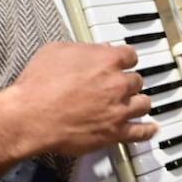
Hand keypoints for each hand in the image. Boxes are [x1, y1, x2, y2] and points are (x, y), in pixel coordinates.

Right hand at [6, 41, 157, 156]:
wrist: (31, 116)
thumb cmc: (39, 84)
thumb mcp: (57, 50)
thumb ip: (82, 49)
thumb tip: (95, 50)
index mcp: (107, 60)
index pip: (131, 55)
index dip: (125, 60)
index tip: (123, 63)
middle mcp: (118, 83)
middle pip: (137, 80)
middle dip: (128, 82)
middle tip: (119, 87)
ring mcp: (119, 109)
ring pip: (143, 104)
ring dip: (138, 103)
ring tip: (133, 105)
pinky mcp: (115, 132)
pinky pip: (141, 132)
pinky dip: (147, 130)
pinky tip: (150, 128)